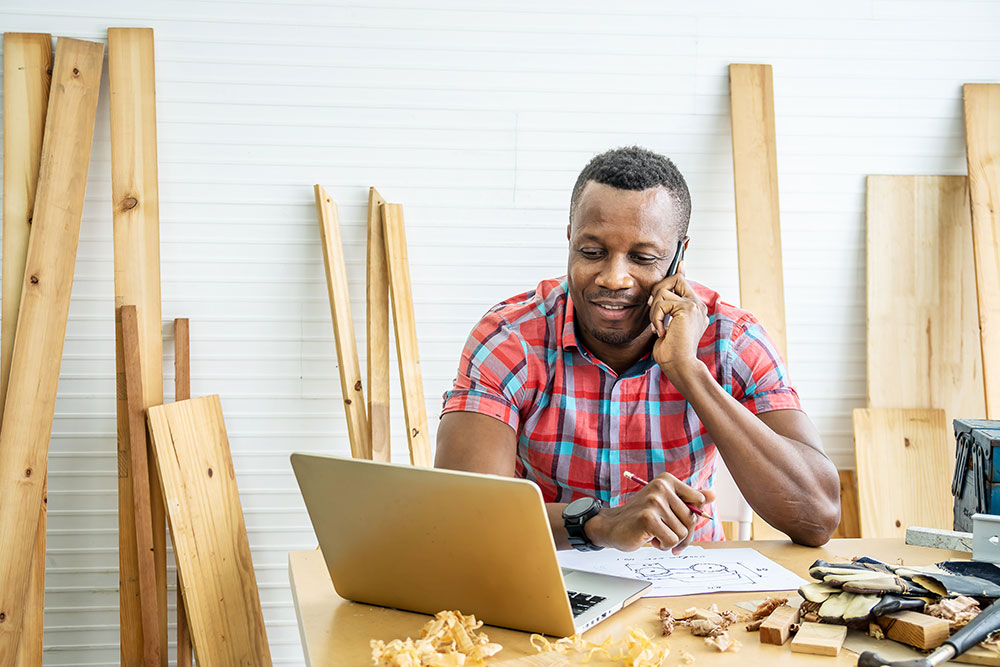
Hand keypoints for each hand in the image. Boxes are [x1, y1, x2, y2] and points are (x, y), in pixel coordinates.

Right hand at [584, 473, 716, 553]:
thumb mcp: (666, 504)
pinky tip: (651, 539)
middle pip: (692, 519)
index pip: (699, 501)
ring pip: (683, 532)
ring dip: (671, 540)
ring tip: (655, 534)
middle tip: (666, 535)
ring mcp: (654, 502)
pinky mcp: (648, 518)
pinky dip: (664, 546)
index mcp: (667, 480)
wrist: (612, 526)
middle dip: (683, 533)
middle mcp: (661, 487)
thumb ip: (689, 499)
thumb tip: (713, 494)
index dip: (692, 517)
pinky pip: (672, 540)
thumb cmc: (641, 517)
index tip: (679, 522)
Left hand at [647, 261, 708, 380]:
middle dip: (657, 292)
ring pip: (663, 291)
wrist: (679, 365)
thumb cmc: (671, 350)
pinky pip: (661, 303)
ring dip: (654, 311)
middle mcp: (697, 304)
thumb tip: (660, 297)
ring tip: (659, 328)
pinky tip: (662, 332)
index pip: (684, 282)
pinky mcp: (687, 308)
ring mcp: (694, 305)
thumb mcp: (666, 325)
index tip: (679, 264)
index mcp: (694, 308)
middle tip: (655, 312)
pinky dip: (656, 317)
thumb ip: (666, 309)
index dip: (677, 272)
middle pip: (674, 279)